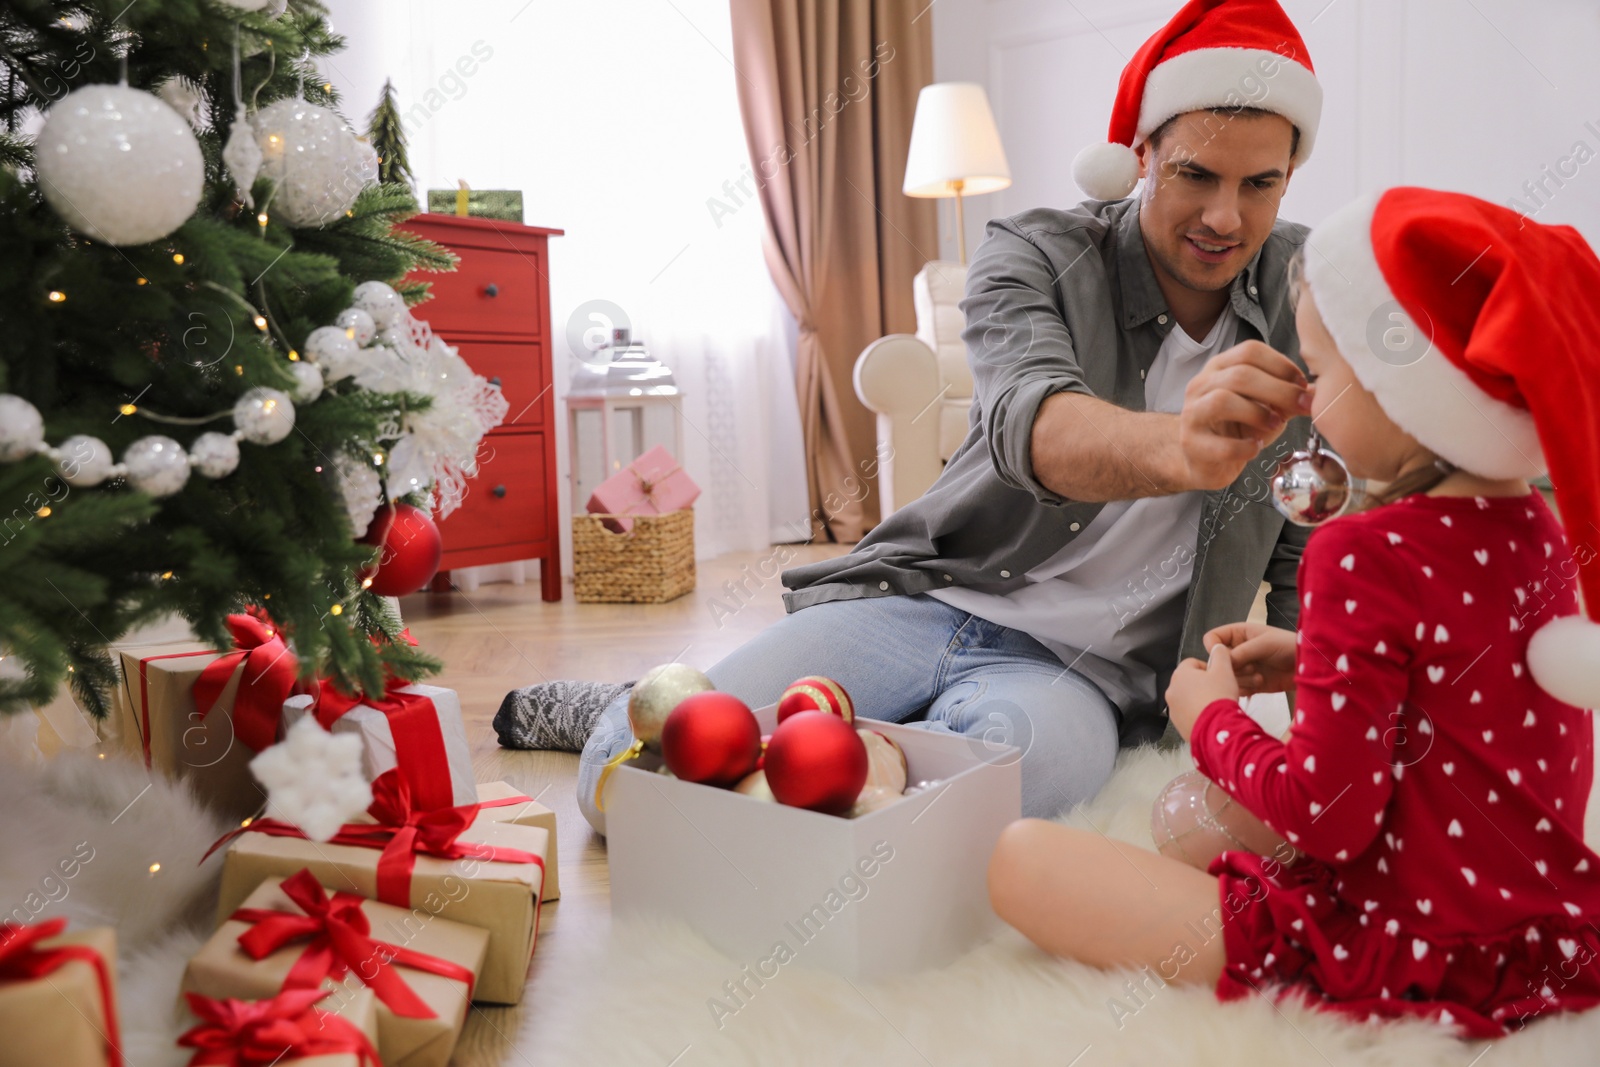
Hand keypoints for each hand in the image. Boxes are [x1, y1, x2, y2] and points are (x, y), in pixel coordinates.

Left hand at [1166, 643, 1240, 740]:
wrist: (1216, 728)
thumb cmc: (1219, 696)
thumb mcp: (1224, 669)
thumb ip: (1220, 654)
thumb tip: (1217, 647)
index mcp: (1180, 674)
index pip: (1193, 663)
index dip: (1209, 668)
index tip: (1219, 677)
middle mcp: (1171, 690)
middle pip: (1189, 681)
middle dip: (1203, 684)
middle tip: (1219, 691)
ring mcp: (1173, 708)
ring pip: (1188, 698)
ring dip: (1200, 699)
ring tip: (1215, 705)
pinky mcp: (1177, 724)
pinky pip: (1188, 714)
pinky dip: (1198, 713)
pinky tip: (1210, 716)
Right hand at [1177, 340, 1309, 490]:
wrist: (1203, 459)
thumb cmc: (1236, 428)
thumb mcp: (1264, 406)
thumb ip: (1287, 397)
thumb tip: (1320, 391)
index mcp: (1220, 368)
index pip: (1250, 351)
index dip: (1281, 364)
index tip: (1302, 383)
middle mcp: (1201, 385)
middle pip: (1239, 374)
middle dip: (1278, 390)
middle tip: (1301, 405)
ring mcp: (1192, 413)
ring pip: (1222, 401)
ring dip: (1257, 413)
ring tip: (1276, 425)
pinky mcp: (1191, 443)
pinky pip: (1220, 444)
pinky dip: (1244, 447)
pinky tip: (1255, 448)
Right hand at [1203, 622, 1297, 695]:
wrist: (1309, 668)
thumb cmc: (1289, 646)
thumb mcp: (1264, 644)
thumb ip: (1241, 651)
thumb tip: (1221, 661)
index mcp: (1239, 634)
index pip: (1213, 638)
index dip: (1213, 648)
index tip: (1221, 657)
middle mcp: (1238, 650)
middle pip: (1217, 661)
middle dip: (1232, 667)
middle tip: (1249, 668)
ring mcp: (1243, 667)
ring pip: (1226, 676)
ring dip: (1241, 678)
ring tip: (1258, 676)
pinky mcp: (1250, 682)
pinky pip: (1237, 687)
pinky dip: (1245, 688)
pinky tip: (1260, 684)